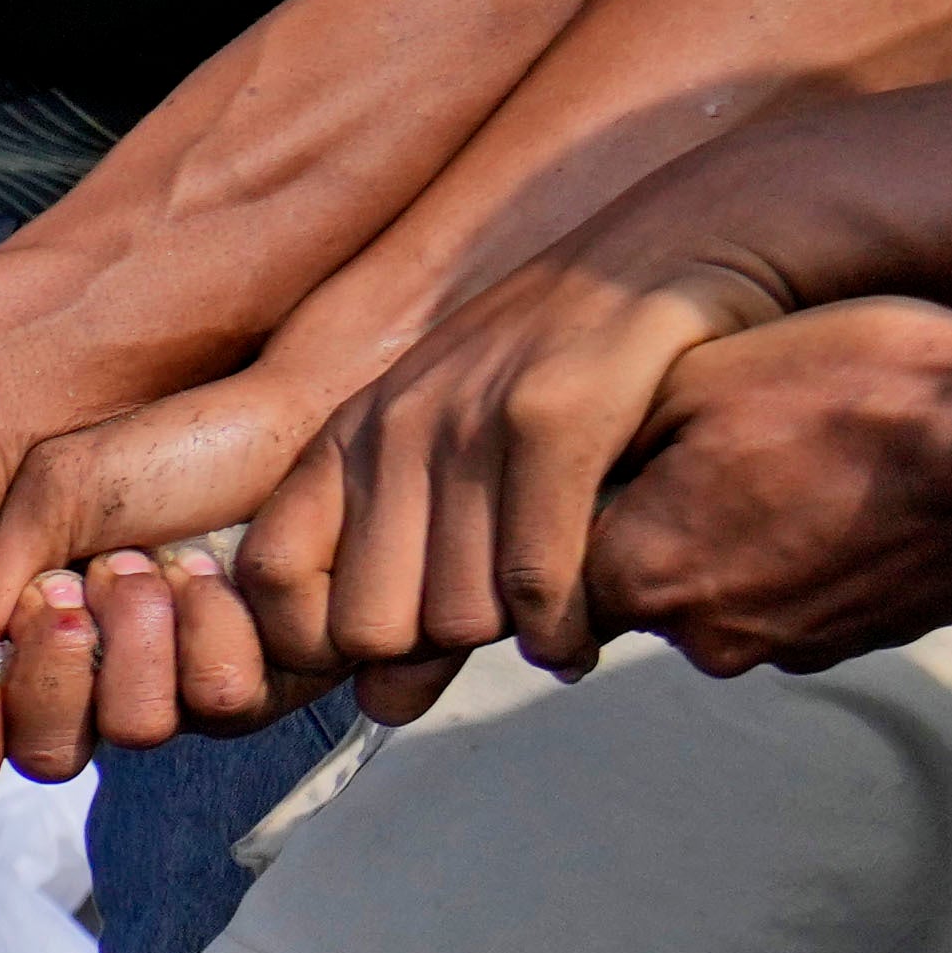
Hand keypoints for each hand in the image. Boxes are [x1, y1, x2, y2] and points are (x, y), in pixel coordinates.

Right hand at [0, 383, 304, 777]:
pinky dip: (211, 621)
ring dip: (143, 631)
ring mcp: (183, 693)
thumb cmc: (165, 450)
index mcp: (41, 646)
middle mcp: (106, 684)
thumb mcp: (53, 499)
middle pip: (51, 755)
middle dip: (59, 667)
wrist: (285, 418)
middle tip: (84, 580)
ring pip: (137, 727)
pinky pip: (220, 698)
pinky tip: (220, 568)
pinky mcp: (263, 686)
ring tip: (163, 560)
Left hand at [239, 227, 812, 692]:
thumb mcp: (462, 459)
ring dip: (512, 641)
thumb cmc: (565, 372)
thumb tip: (382, 708)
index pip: (272, 581)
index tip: (390, 649)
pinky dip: (565, 629)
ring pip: (456, 618)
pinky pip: (536, 581)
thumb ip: (418, 581)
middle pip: (368, 628)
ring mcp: (471, 416)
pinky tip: (587, 629)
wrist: (679, 244)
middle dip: (433, 653)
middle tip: (498, 629)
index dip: (318, 643)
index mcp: (350, 433)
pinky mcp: (558, 414)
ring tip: (557, 618)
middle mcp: (395, 424)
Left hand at [573, 297, 951, 671]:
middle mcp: (696, 635)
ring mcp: (781, 648)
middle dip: (671, 516)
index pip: (562, 558)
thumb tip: (571, 463)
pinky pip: (800, 597)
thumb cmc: (862, 392)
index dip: (596, 495)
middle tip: (741, 438)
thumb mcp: (705, 372)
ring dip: (748, 533)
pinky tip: (856, 490)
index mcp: (635, 572)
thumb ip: (613, 433)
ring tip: (810, 456)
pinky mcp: (852, 645)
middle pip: (644, 578)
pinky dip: (813, 552)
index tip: (644, 448)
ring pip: (725, 589)